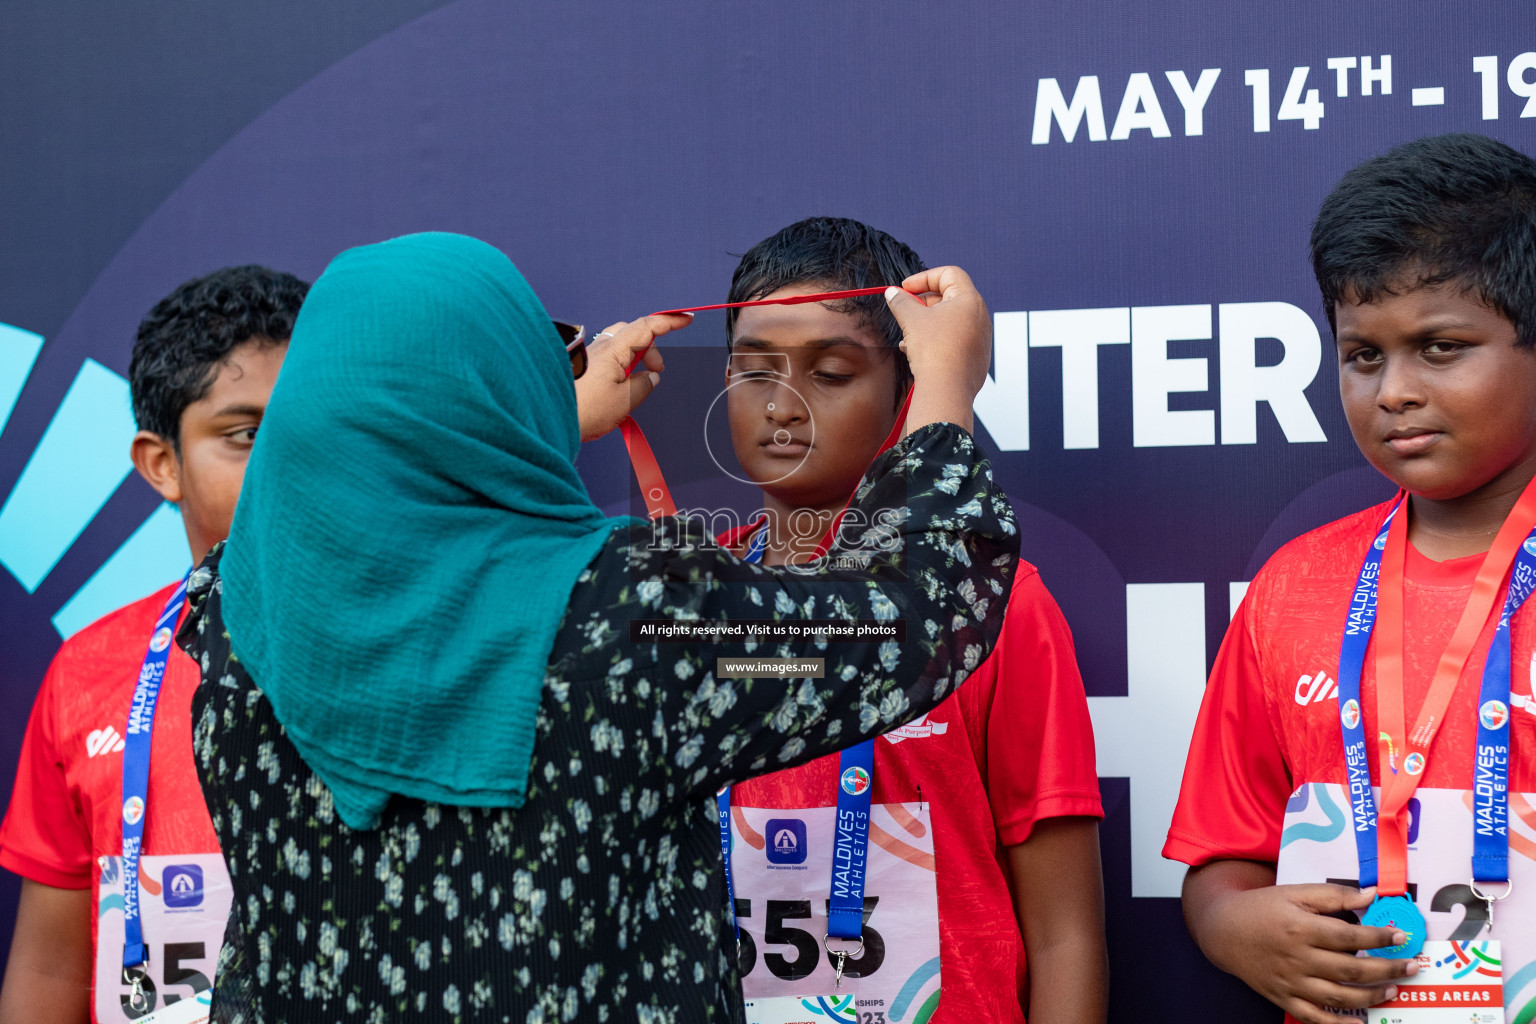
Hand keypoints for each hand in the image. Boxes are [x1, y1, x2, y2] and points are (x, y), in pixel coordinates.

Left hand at [573, 312, 690, 440]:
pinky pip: (608, 358)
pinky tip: (619, 388)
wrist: (547, 420)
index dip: (669, 321)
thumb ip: (644, 385)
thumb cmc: (581, 412)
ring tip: (638, 383)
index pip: (646, 327)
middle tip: (658, 370)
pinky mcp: (582, 368)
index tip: (686, 318)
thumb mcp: (624, 401)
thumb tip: (651, 377)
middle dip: (651, 348)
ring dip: (635, 358)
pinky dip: (621, 366)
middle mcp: (600, 348)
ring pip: (620, 345)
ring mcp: (589, 357)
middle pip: (633, 333)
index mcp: (613, 351)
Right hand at [883, 266, 990, 434]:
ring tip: (908, 338)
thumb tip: (892, 293)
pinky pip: (954, 340)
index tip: (905, 288)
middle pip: (949, 298)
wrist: (947, 390)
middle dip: (922, 303)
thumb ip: (901, 301)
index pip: (948, 274)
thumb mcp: (911, 319)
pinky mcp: (976, 357)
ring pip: (949, 322)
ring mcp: (981, 338)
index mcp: (969, 300)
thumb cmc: (934, 351)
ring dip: (926, 324)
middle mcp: (980, 317)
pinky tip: (917, 353)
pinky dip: (936, 341)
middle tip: (904, 311)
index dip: (923, 278)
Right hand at [1190, 876, 1418, 1023]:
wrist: (1222, 930)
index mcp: (1302, 928)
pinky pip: (1316, 1018)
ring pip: (1340, 997)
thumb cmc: (1261, 908)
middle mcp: (1298, 958)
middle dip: (1388, 969)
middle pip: (1352, 969)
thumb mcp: (1294, 892)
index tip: (1401, 936)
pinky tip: (1361, 1022)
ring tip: (1393, 990)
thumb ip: (1334, 895)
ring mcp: (1291, 982)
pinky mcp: (1284, 997)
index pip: (1351, 937)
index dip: (1380, 938)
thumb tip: (1371, 895)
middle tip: (1411, 966)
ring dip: (1372, 996)